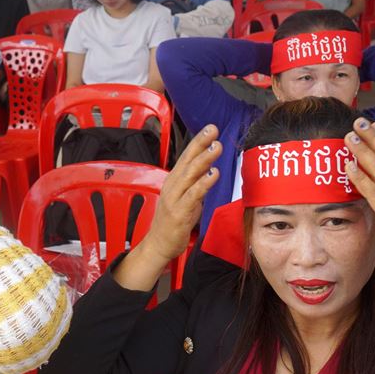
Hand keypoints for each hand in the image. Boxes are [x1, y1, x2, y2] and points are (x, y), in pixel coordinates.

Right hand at [113, 125, 220, 291]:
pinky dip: (203, 183)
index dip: (198, 142)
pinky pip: (193, 195)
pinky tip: (213, 174)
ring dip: (204, 160)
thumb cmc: (172, 222)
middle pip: (187, 161)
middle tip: (213, 130)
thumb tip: (208, 170)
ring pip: (190, 175)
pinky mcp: (179, 213)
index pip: (186, 157)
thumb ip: (194, 184)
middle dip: (200, 144)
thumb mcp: (184, 198)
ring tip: (216, 147)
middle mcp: (172, 187)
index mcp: (173, 182)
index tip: (209, 129)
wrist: (158, 245)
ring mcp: (174, 199)